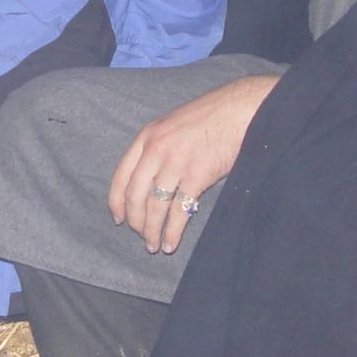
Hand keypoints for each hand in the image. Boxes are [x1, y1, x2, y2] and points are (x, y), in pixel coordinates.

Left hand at [107, 74, 278, 253]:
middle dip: (135, 221)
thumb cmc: (210, 118)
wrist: (240, 110)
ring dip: (152, 231)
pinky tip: (170, 243)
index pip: (121, 176)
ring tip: (154, 246)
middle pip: (135, 195)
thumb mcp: (172, 126)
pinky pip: (179, 211)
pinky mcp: (197, 175)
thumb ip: (156, 148)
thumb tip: (147, 183)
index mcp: (146, 137)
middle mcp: (156, 150)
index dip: (117, 202)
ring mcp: (176, 163)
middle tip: (141, 236)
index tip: (119, 219)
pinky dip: (172, 231)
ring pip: (155, 207)